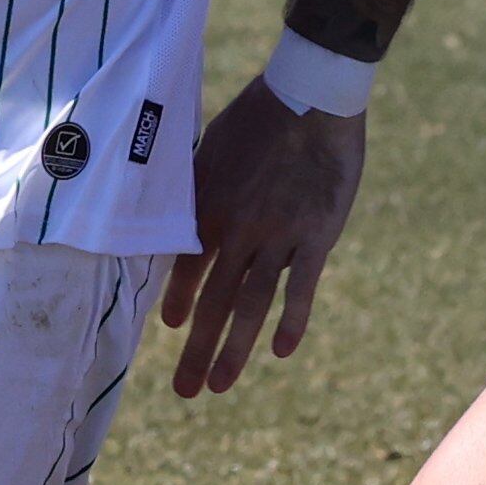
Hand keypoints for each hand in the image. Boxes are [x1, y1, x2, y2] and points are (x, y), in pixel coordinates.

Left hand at [159, 79, 366, 396]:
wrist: (309, 94)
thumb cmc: (257, 116)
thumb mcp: (211, 149)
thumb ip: (197, 188)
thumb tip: (175, 213)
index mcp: (208, 208)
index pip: (184, 267)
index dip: (175, 300)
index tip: (169, 328)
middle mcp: (237, 229)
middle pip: (212, 301)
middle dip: (196, 349)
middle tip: (185, 390)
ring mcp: (277, 236)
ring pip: (251, 304)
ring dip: (233, 349)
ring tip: (219, 385)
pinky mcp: (316, 235)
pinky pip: (300, 287)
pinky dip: (291, 320)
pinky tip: (281, 352)